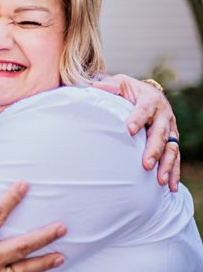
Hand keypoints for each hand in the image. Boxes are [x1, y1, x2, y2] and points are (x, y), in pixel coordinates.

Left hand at [92, 74, 179, 189]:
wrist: (146, 94)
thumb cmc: (128, 91)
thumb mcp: (120, 83)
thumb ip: (110, 85)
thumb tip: (96, 85)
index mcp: (150, 100)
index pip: (144, 109)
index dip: (138, 118)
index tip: (129, 129)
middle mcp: (164, 115)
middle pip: (160, 134)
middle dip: (154, 150)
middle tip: (146, 164)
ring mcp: (170, 130)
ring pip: (171, 149)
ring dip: (167, 165)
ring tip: (160, 181)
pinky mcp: (171, 141)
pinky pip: (175, 158)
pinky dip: (174, 172)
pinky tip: (170, 187)